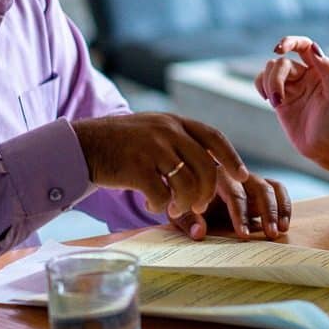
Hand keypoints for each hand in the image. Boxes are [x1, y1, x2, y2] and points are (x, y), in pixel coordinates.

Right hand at [72, 112, 247, 218]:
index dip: (232, 158)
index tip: (243, 176)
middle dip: (208, 190)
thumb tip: (213, 167)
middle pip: (205, 165)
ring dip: (185, 202)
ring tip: (174, 207)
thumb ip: (180, 142)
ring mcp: (152, 148)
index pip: (214, 137)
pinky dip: (160, 205)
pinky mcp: (136, 167)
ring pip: (186, 183)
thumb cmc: (123, 144)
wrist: (84, 145)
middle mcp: (167, 131)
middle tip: (202, 205)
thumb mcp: (154, 131)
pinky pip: (161, 194)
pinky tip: (152, 203)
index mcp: (175, 122)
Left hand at [170, 171, 292, 240]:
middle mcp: (235, 175)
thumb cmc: (184, 203)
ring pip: (270, 188)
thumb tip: (199, 234)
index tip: (244, 235)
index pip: (234, 194)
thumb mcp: (178, 212)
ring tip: (279, 232)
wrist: (188, 191)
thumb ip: (187, 221)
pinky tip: (285, 224)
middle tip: (270, 234)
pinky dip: (284, 205)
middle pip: (257, 188)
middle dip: (266, 212)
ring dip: (277, 210)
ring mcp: (249, 179)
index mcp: (215, 177)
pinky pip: (278, 189)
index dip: (240, 215)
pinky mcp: (260, 184)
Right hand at [254, 37, 328, 162]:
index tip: (278, 49)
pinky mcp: (279, 97)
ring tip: (275, 103)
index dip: (290, 42)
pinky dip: (260, 86)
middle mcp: (305, 74)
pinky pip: (262, 81)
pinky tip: (269, 100)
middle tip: (277, 100)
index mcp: (321, 69)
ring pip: (270, 70)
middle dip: (275, 79)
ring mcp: (291, 85)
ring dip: (268, 84)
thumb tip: (314, 48)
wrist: (323, 148)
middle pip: (281, 62)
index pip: (304, 45)